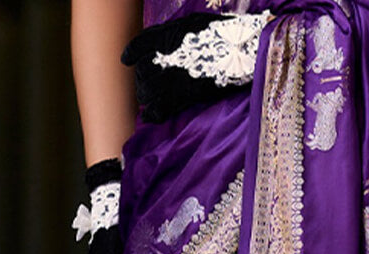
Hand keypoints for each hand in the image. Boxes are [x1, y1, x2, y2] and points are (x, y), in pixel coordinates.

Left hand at [121, 13, 245, 123]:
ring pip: (147, 90)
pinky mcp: (185, 95)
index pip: (140, 44)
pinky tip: (148, 114)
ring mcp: (176, 77)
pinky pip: (160, 107)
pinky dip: (151, 113)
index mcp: (168, 35)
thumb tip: (162, 40)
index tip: (126, 60)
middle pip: (142, 70)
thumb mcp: (193, 23)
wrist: (242, 51)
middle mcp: (168, 56)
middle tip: (144, 83)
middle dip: (141, 78)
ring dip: (144, 95)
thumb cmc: (222, 33)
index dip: (131, 53)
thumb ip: (174, 33)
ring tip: (148, 97)